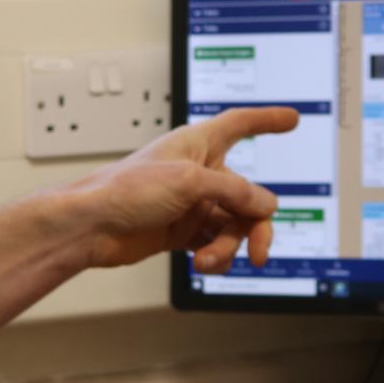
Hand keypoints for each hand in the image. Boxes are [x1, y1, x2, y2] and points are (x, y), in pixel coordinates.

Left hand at [71, 106, 299, 270]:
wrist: (91, 228)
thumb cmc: (125, 190)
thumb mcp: (190, 182)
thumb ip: (234, 191)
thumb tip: (267, 205)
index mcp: (198, 144)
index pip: (240, 124)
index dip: (267, 120)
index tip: (292, 119)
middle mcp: (199, 172)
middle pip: (248, 195)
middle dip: (255, 225)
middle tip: (258, 251)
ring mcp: (192, 203)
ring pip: (233, 225)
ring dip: (228, 247)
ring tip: (209, 261)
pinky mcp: (182, 230)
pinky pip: (215, 243)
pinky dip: (215, 256)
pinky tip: (203, 264)